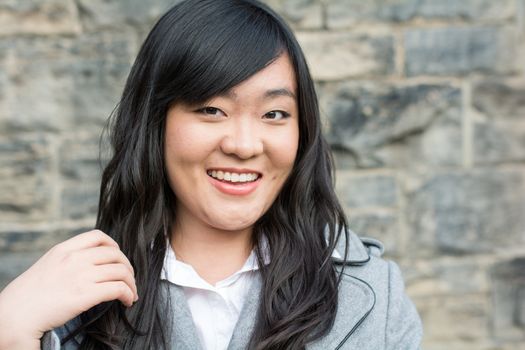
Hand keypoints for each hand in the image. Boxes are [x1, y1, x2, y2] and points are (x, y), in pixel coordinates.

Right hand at [0, 229, 137, 348]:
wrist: (14, 316)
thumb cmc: (28, 296)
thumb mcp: (48, 265)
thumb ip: (68, 260)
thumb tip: (89, 264)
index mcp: (64, 249)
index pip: (98, 236)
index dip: (115, 246)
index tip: (118, 259)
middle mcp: (74, 258)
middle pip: (116, 254)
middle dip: (127, 267)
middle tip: (128, 279)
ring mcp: (81, 275)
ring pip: (122, 271)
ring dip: (131, 283)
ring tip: (131, 293)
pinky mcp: (85, 295)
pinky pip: (118, 288)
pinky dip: (128, 294)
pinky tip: (127, 301)